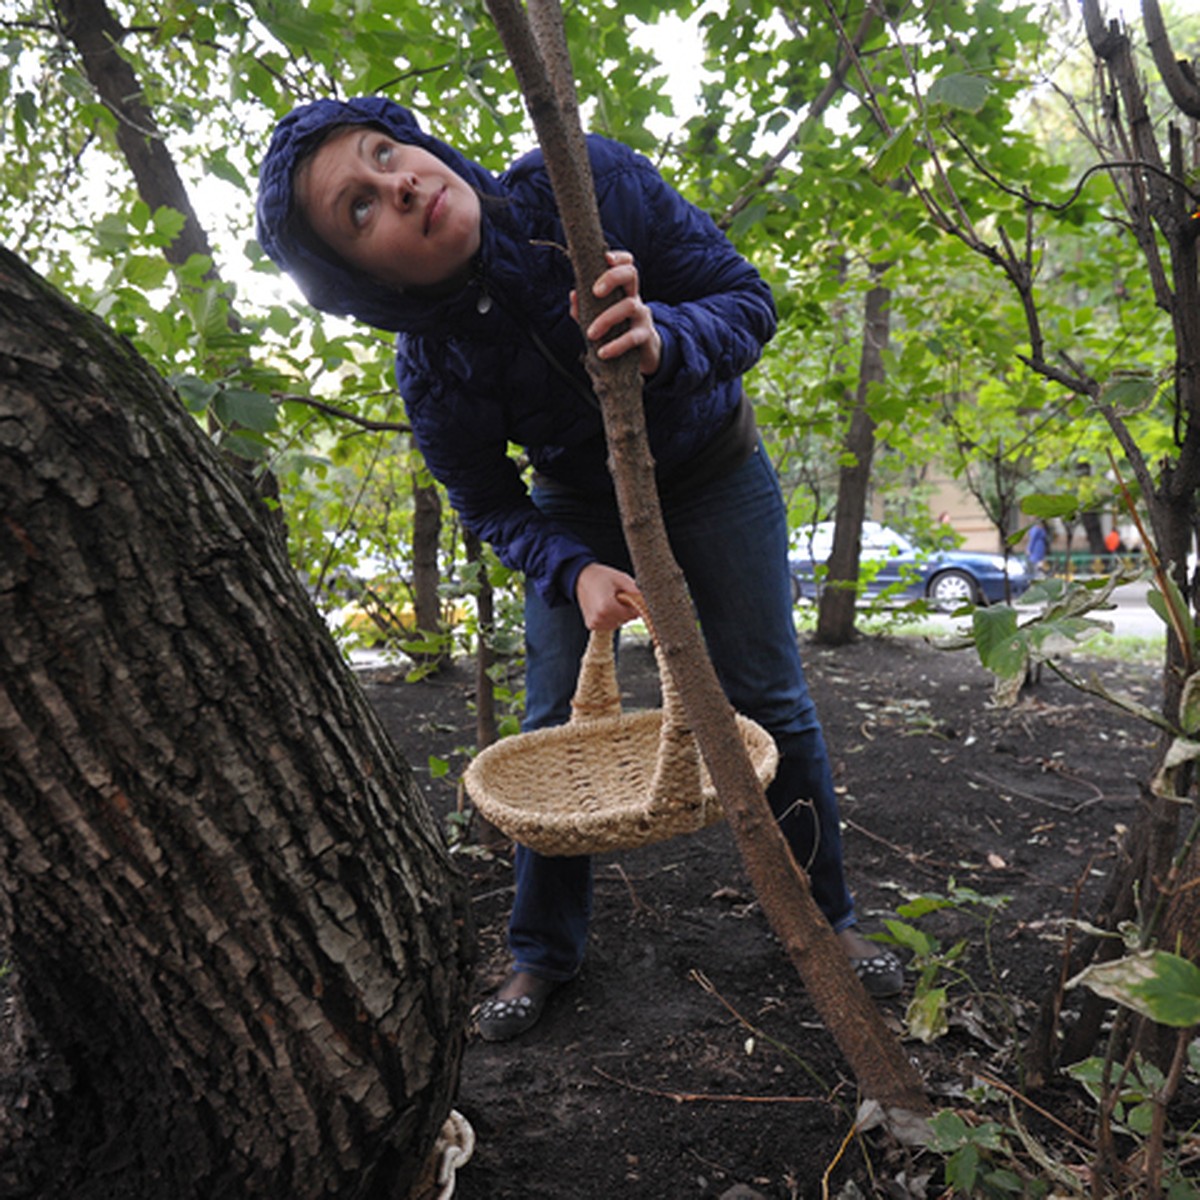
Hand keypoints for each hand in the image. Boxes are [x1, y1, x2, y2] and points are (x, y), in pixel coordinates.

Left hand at [570, 250, 661, 376]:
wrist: (640, 356)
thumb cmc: (615, 331)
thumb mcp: (598, 317)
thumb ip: (584, 307)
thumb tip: (573, 295)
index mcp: (622, 290)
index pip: (626, 264)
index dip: (618, 257)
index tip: (605, 258)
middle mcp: (635, 297)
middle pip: (631, 273)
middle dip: (612, 277)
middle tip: (595, 292)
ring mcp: (642, 315)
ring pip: (629, 305)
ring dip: (607, 319)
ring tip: (590, 334)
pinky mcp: (645, 336)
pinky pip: (632, 337)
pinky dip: (616, 345)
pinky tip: (602, 352)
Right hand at [575, 563, 640, 630]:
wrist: (581, 577)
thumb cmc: (601, 576)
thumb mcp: (622, 579)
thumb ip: (635, 591)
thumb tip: (648, 602)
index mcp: (607, 607)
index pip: (632, 614)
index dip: (635, 605)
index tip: (632, 597)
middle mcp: (600, 618)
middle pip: (626, 620)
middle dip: (626, 609)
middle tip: (619, 596)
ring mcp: (594, 623)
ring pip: (618, 624)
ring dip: (619, 615)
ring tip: (611, 601)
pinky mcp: (591, 625)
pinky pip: (609, 625)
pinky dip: (610, 618)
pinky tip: (605, 607)